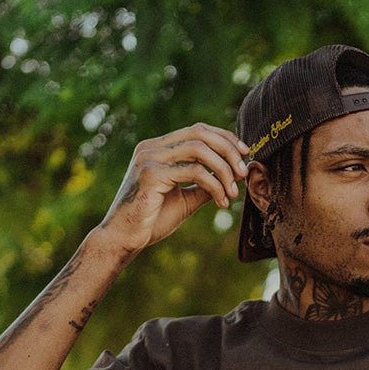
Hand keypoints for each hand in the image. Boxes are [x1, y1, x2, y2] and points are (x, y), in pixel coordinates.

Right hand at [98, 123, 249, 254]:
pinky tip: (222, 202)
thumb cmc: (151, 221)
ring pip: (199, 149)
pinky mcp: (151, 174)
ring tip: (235, 191)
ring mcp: (149, 158)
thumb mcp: (185, 199)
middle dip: (228, 149)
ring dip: (224, 169)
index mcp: (157, 148)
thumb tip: (233, 177)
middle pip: (200, 132)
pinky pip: (194, 172)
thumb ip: (205, 186)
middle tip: (244, 172)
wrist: (123, 239)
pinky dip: (214, 185)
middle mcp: (151, 147)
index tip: (245, 154)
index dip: (224, 137)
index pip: (197, 130)